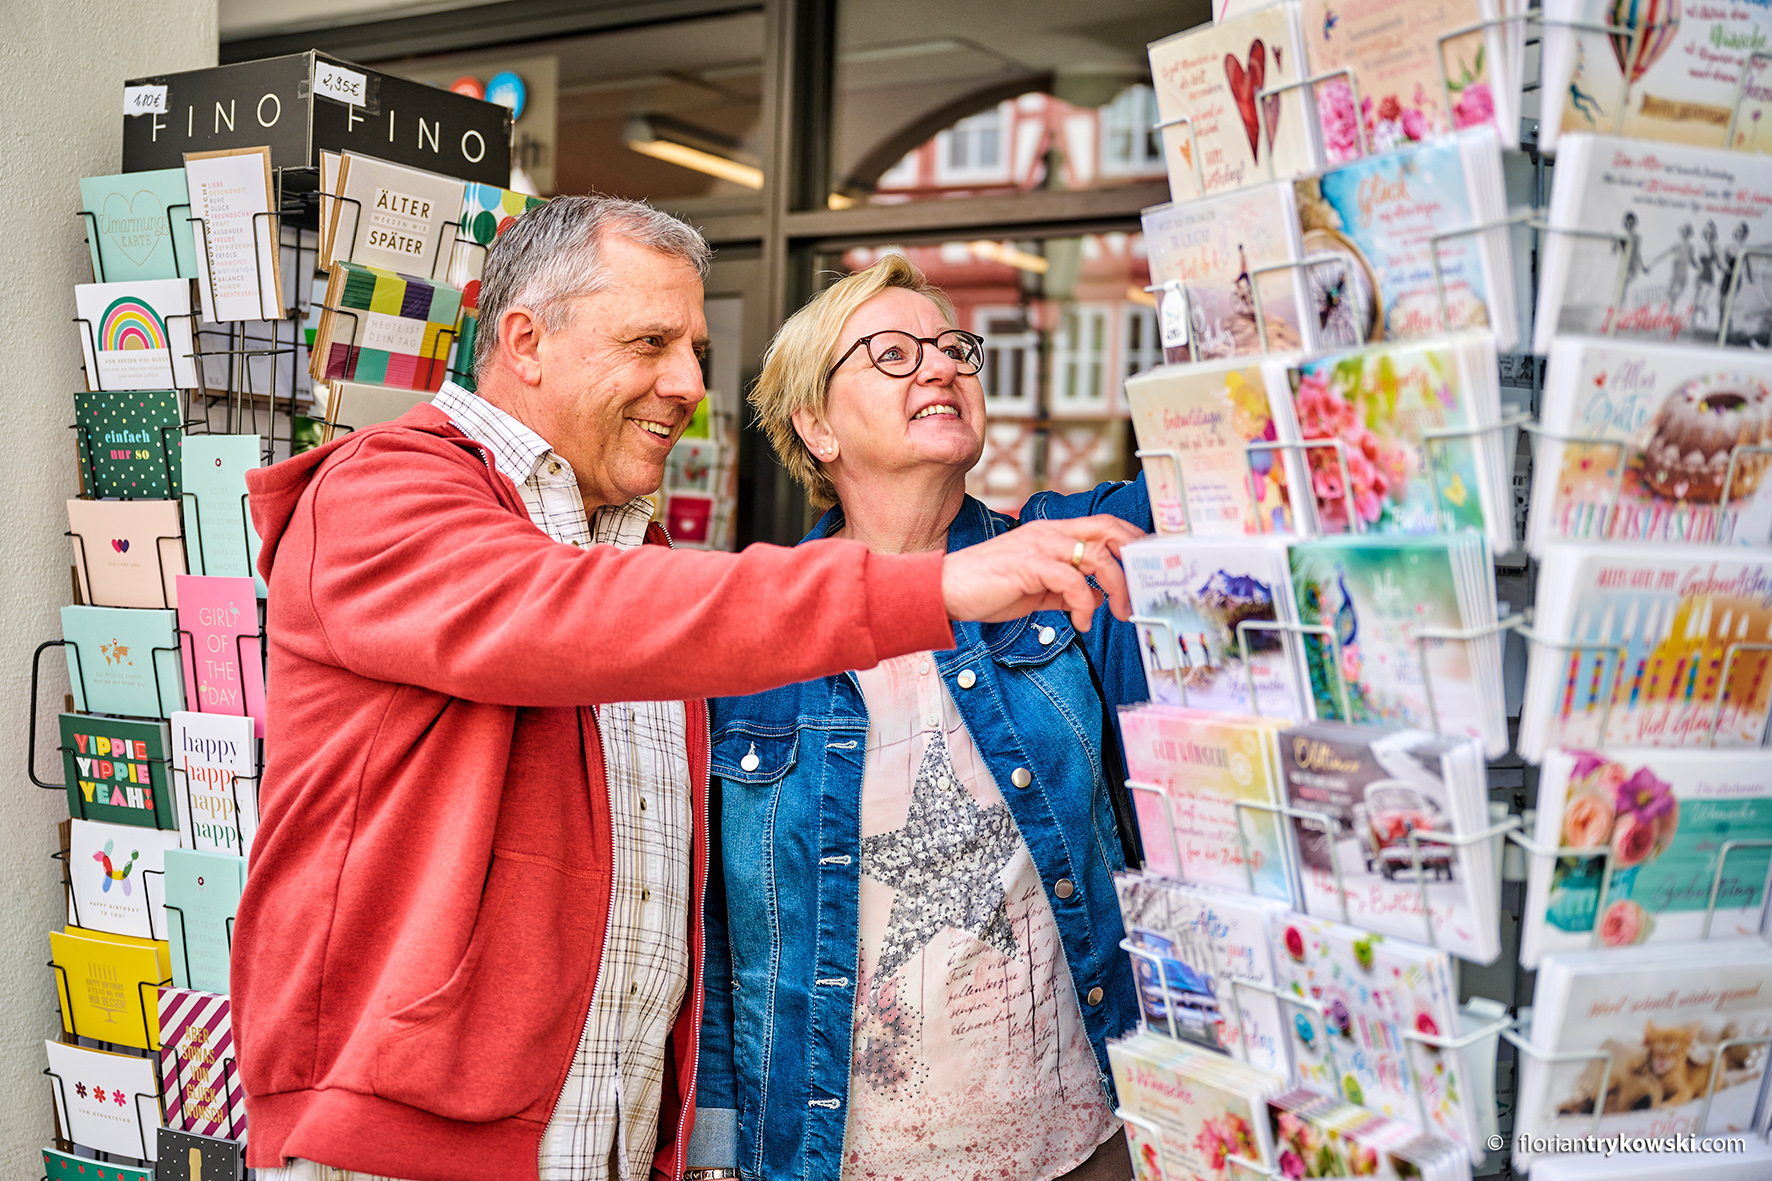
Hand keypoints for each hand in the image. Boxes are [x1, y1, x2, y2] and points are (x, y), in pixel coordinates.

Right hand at [940, 515, 1144, 632]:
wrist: (945, 590)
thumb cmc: (987, 589)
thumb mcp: (1036, 590)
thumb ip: (1066, 590)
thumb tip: (1094, 600)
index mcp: (1052, 533)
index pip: (1104, 525)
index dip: (1132, 542)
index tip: (1146, 570)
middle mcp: (1049, 532)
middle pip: (1109, 530)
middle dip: (1133, 559)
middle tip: (1141, 592)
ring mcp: (1039, 546)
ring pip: (1097, 556)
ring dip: (1116, 589)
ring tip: (1117, 614)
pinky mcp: (1029, 565)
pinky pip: (1073, 581)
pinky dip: (1086, 605)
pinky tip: (1081, 623)